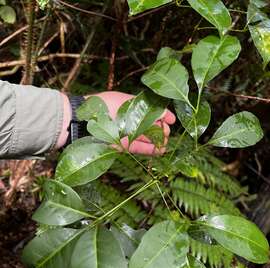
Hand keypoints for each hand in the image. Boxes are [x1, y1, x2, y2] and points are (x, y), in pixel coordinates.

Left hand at [57, 91, 175, 154]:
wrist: (84, 122)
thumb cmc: (102, 106)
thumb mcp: (125, 101)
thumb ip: (145, 106)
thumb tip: (162, 112)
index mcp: (130, 107)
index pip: (151, 111)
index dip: (163, 115)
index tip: (173, 120)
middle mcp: (130, 120)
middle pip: (151, 126)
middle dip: (162, 129)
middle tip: (167, 132)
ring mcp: (127, 134)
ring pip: (146, 139)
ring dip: (158, 142)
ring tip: (166, 144)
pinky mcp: (123, 146)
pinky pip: (139, 148)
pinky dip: (150, 150)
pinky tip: (160, 150)